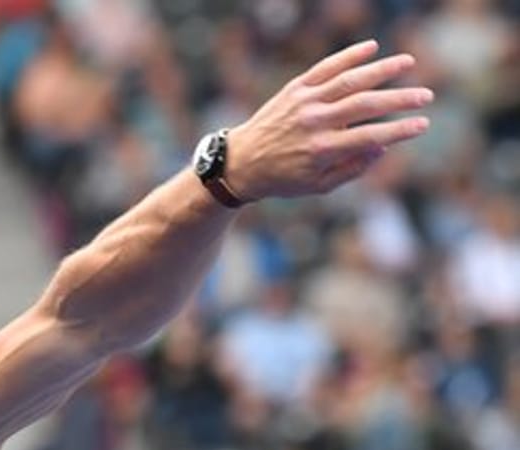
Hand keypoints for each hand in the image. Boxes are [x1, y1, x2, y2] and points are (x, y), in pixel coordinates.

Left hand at [225, 40, 431, 201]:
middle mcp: (314, 123)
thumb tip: (384, 147)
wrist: (241, 161)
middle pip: (364, 105)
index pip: (369, 137)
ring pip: (348, 81)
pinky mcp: (294, 90)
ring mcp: (304, 103)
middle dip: (399, 100)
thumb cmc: (284, 177)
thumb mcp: (319, 185)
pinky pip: (324, 68)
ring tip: (407, 62)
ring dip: (380, 70)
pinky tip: (371, 47)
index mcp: (321, 150)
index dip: (399, 130)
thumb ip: (352, 168)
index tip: (423, 125)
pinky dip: (347, 56)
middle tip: (426, 96)